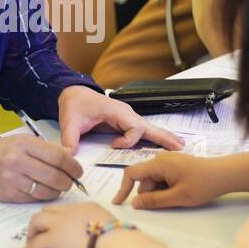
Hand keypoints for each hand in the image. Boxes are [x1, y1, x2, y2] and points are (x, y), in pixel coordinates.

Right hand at [0, 135, 83, 202]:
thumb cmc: (4, 151)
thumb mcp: (24, 141)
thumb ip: (47, 150)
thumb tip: (71, 158)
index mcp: (25, 144)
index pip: (58, 157)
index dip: (72, 166)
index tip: (77, 171)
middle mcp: (18, 161)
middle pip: (54, 176)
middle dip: (68, 181)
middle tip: (70, 182)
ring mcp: (13, 179)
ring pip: (46, 190)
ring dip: (57, 191)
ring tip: (59, 187)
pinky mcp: (9, 194)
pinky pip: (34, 198)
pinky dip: (43, 196)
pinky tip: (44, 191)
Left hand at [19, 202, 117, 247]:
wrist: (115, 243)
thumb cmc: (119, 241)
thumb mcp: (112, 231)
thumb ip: (102, 233)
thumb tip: (98, 244)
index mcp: (89, 208)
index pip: (68, 210)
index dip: (60, 218)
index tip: (59, 226)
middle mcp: (73, 211)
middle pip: (49, 210)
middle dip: (42, 220)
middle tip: (38, 231)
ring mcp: (62, 222)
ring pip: (38, 220)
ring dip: (32, 230)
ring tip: (30, 241)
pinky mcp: (55, 238)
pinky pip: (36, 242)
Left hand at [57, 85, 183, 152]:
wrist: (74, 92)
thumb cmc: (75, 103)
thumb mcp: (70, 120)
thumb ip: (70, 137)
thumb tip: (68, 155)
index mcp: (117, 111)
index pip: (134, 128)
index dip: (127, 140)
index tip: (114, 145)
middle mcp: (127, 114)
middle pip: (149, 126)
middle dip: (164, 137)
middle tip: (180, 147)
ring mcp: (128, 117)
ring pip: (149, 128)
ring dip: (164, 137)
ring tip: (180, 146)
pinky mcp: (125, 122)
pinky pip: (143, 131)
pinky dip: (155, 137)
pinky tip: (165, 142)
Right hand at [113, 151, 248, 208]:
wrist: (226, 174)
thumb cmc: (203, 185)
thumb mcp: (178, 197)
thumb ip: (154, 201)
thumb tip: (135, 203)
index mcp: (158, 163)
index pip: (131, 173)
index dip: (123, 189)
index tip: (119, 203)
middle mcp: (160, 159)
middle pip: (144, 180)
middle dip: (149, 194)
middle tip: (169, 202)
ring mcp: (168, 161)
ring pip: (153, 180)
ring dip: (159, 192)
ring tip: (178, 196)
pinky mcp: (175, 165)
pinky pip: (162, 178)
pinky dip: (165, 188)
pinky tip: (180, 192)